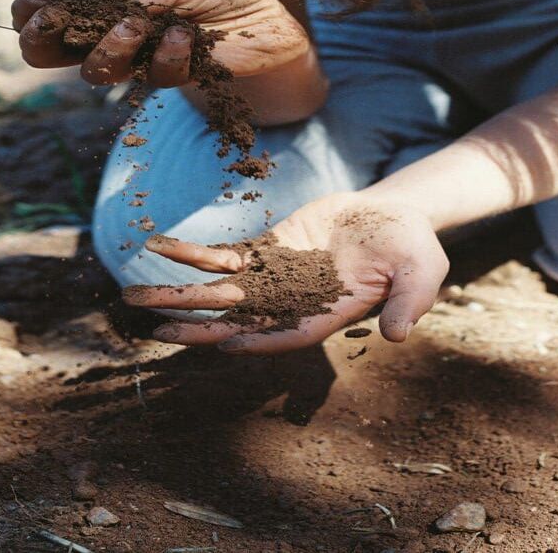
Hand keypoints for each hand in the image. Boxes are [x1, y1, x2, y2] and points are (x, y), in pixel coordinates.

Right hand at [10, 0, 309, 86]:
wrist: (284, 42)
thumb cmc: (238, 10)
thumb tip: (118, 10)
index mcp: (129, 16)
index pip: (75, 18)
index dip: (43, 14)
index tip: (22, 11)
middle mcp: (136, 47)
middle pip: (75, 52)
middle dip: (52, 43)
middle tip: (42, 34)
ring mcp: (156, 68)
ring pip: (107, 69)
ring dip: (110, 49)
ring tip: (135, 27)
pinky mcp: (185, 84)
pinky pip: (160, 74)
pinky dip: (167, 53)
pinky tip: (182, 35)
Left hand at [123, 192, 449, 353]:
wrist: (390, 215)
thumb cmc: (410, 247)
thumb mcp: (422, 271)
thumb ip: (411, 301)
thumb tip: (399, 335)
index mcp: (323, 315)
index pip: (282, 335)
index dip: (252, 338)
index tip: (217, 341)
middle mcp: (290, 304)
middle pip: (236, 319)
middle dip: (196, 324)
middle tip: (152, 331)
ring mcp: (274, 277)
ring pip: (219, 289)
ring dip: (179, 292)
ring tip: (134, 295)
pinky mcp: (266, 251)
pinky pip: (223, 254)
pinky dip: (192, 252)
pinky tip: (159, 247)